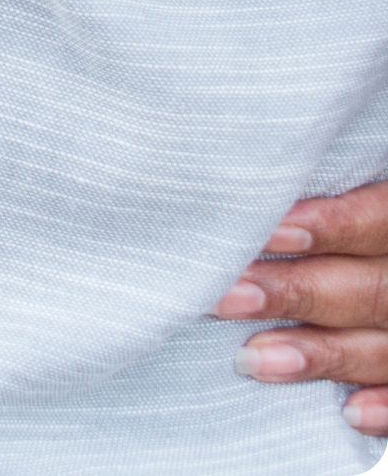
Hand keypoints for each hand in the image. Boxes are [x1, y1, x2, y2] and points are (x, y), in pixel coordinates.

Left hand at [214, 183, 387, 436]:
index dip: (329, 226)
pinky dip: (386, 408)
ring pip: (385, 347)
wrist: (384, 264)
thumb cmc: (364, 222)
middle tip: (229, 296)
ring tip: (251, 358)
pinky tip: (348, 412)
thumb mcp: (368, 188)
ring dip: (321, 354)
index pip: (378, 220)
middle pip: (370, 288)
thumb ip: (333, 191)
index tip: (270, 230)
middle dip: (298, 292)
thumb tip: (254, 188)